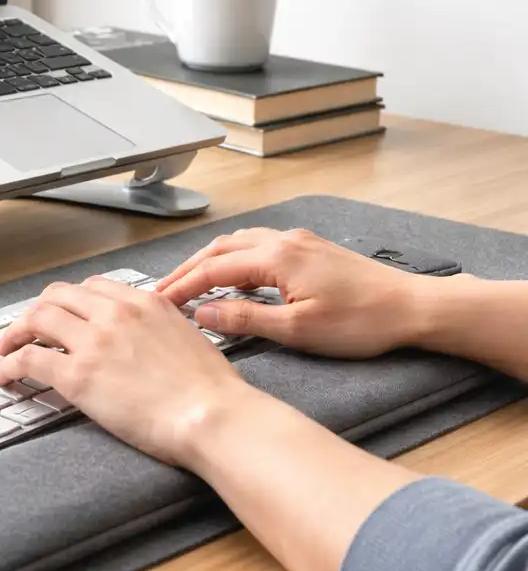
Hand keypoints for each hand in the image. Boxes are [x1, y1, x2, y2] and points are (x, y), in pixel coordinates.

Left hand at [0, 277, 247, 466]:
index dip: (70, 301)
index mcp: (143, 301)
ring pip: (36, 319)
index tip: (63, 315)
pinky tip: (3, 375)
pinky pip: (28, 359)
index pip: (92, 288)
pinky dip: (8, 365)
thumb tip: (146, 339)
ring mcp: (93, 341)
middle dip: (37, 311)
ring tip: (6, 349)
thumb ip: (159, 327)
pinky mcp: (77, 375)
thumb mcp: (187, 336)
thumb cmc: (210, 389)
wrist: (212, 415)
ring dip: (15, 333)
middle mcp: (114, 313)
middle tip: (27, 329)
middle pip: (57, 296)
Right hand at [155, 227, 422, 357]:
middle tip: (162, 292)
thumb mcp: (298, 329)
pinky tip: (232, 275)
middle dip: (187, 270)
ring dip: (209, 262)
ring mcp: (297, 241)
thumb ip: (245, 319)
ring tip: (189, 283)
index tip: (158, 303)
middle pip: (219, 250)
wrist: (412, 307)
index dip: (181, 287)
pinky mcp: (310, 249)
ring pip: (238, 244)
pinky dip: (233, 258)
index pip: (212, 270)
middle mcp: (282, 240)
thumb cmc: (361, 322)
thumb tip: (202, 314)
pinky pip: (258, 245)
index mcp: (275, 257)